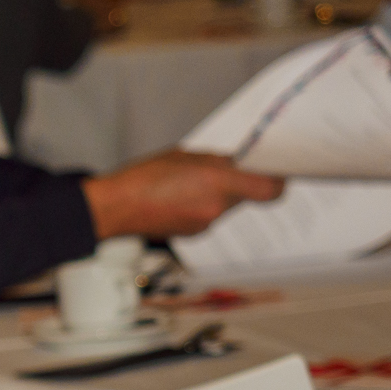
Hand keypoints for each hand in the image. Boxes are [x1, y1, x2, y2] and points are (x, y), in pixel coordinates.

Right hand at [81, 151, 284, 238]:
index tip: (275, 172)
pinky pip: (210, 217)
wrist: (113, 209)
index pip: (269, 189)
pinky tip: (182, 198)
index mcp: (218, 182)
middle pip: (248, 196)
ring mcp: (205, 224)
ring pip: (227, 206)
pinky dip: (202, 206)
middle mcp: (217, 207)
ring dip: (220, 195)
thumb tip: (237, 164)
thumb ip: (217, 161)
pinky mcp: (192, 233)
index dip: (277, 181)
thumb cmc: (143, 178)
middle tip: (229, 171)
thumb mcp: (185, 156)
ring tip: (194, 183)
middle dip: (241, 183)